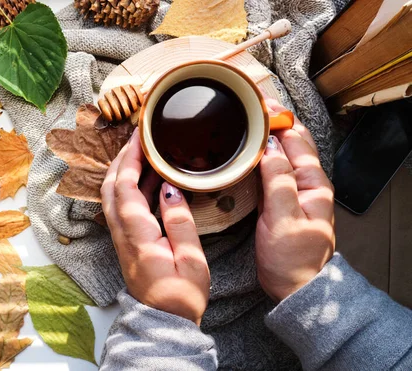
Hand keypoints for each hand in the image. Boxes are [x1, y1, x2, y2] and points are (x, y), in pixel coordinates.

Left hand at [101, 129, 209, 324]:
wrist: (163, 322)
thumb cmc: (180, 296)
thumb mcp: (190, 260)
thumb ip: (179, 222)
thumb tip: (169, 189)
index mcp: (138, 236)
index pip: (123, 187)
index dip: (129, 158)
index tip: (140, 137)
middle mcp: (123, 234)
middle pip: (111, 187)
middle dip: (121, 158)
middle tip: (138, 138)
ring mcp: (123, 238)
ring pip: (113, 196)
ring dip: (124, 170)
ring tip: (145, 153)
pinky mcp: (128, 242)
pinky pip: (123, 207)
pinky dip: (131, 187)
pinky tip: (150, 180)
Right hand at [256, 100, 335, 301]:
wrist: (294, 288)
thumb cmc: (293, 259)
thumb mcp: (284, 218)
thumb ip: (278, 180)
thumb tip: (271, 147)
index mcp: (313, 184)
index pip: (296, 140)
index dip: (278, 118)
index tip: (259, 102)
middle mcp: (306, 183)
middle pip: (291, 141)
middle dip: (274, 119)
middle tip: (251, 101)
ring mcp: (293, 191)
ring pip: (281, 153)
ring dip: (267, 134)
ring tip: (249, 116)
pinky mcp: (280, 200)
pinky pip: (271, 169)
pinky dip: (261, 154)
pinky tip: (249, 149)